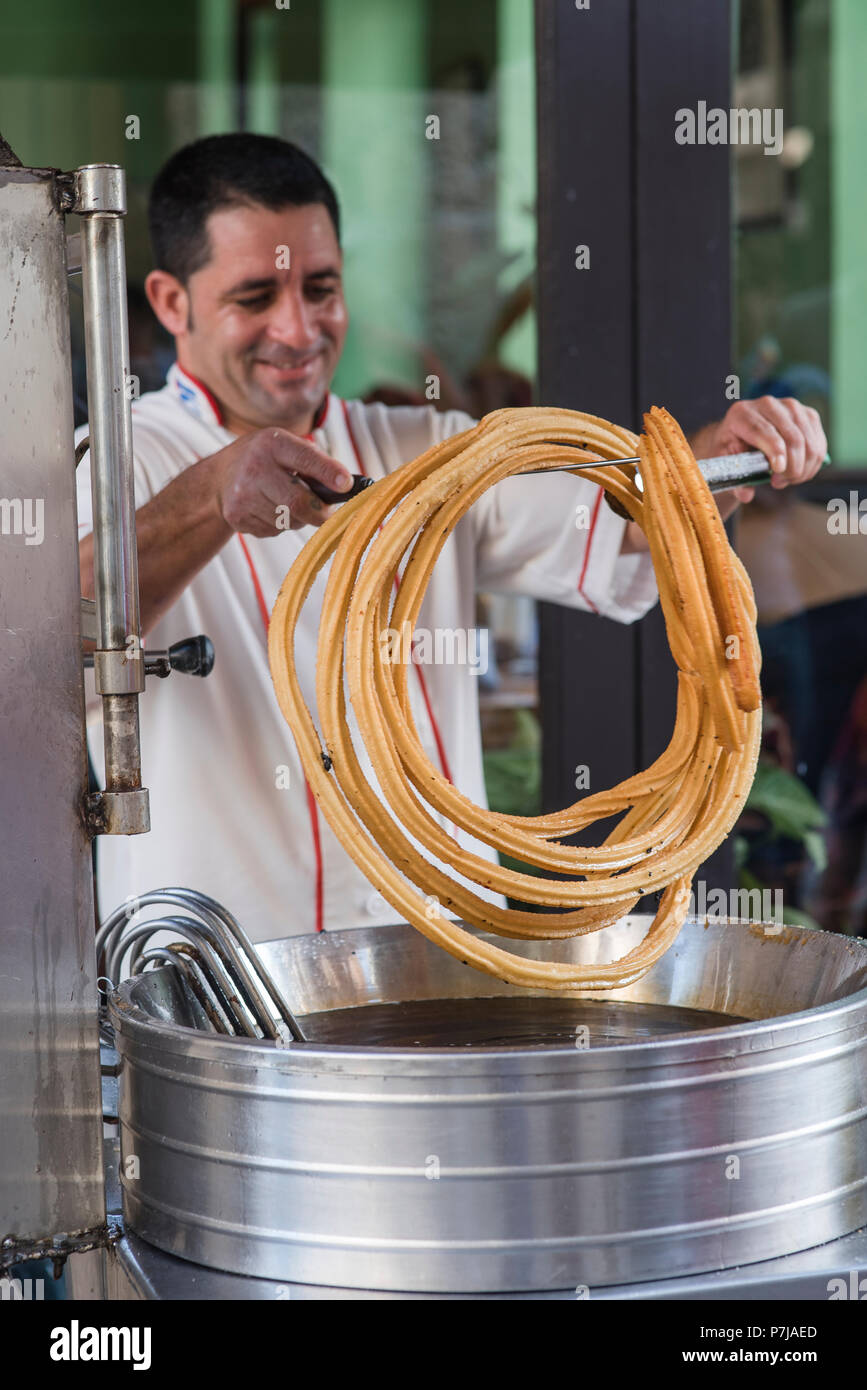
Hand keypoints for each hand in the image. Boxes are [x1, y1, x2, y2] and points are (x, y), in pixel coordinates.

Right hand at [210, 428, 352, 534]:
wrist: (220, 477)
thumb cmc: (265, 460)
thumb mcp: (285, 448)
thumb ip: (314, 463)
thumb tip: (347, 487)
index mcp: (272, 444)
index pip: (306, 459)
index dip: (329, 473)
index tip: (347, 485)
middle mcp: (254, 468)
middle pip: (298, 503)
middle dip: (319, 513)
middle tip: (326, 513)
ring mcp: (242, 495)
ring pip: (288, 521)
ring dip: (298, 518)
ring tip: (287, 503)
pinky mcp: (237, 517)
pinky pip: (273, 530)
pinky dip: (280, 525)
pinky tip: (270, 509)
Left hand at [690, 396, 826, 514]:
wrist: (743, 436)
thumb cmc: (733, 452)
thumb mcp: (726, 465)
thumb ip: (735, 480)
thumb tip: (746, 494)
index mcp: (741, 413)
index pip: (764, 431)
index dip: (775, 451)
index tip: (778, 471)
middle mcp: (768, 404)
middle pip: (792, 438)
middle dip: (791, 467)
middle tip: (778, 483)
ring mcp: (791, 407)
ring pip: (809, 443)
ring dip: (803, 469)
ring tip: (787, 480)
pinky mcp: (808, 415)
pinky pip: (820, 445)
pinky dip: (813, 464)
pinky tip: (799, 473)